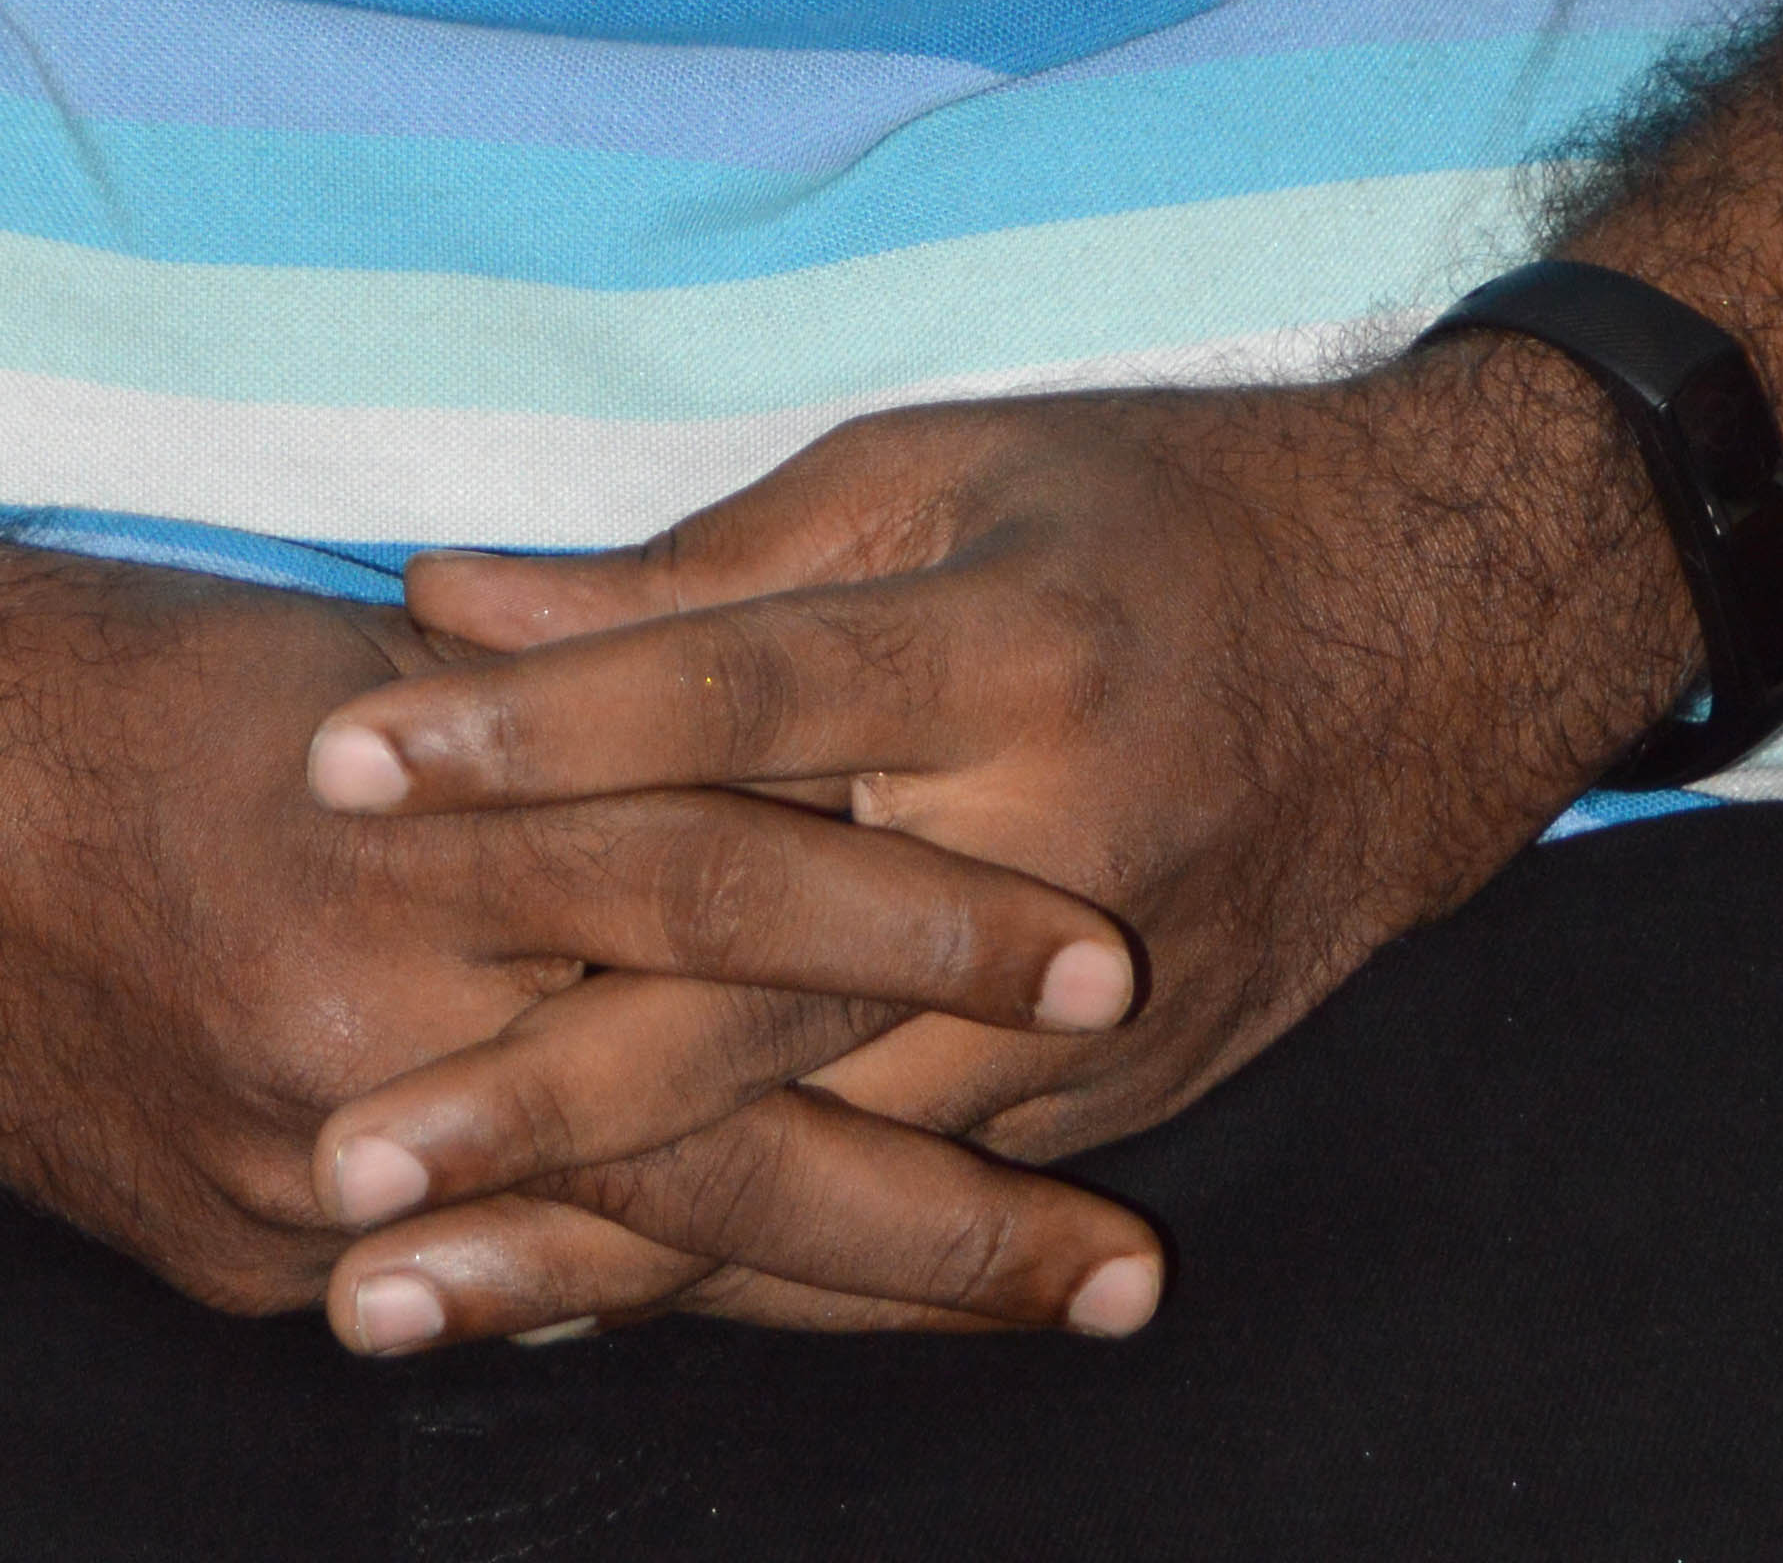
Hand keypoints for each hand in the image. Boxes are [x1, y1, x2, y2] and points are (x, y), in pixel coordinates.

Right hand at [0, 521, 1157, 1337]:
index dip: (914, 932)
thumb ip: (562, 734)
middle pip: (709, 1140)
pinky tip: (766, 1319)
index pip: (724, 883)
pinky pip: (477, 1298)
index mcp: (423, 829)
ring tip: (1019, 1304)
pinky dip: (621, 1295)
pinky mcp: (227, 1260)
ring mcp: (292, 1174)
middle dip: (939, 1212)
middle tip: (1138, 1255)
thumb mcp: (373, 667)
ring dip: (831, 1294)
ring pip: (625, 1258)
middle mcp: (369, 1022)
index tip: (1094, 973)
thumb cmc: (129, 670)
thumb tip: (762, 799)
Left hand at [292, 352, 1692, 1347]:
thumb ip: (695, 567)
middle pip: (755, 989)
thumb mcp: (937, 474)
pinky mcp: (1111, 1100)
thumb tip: (447, 596)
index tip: (342, 761)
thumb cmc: (1153, 513)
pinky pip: (896, 1202)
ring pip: (812, 1149)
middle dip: (536, 1092)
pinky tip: (580, 1308)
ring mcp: (1094, 1004)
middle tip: (338, 1160)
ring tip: (401, 1293)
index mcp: (1002, 648)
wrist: (1443, 636)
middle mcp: (1049, 847)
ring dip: (604, 1235)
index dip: (531, 730)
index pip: (724, 698)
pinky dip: (736, 1261)